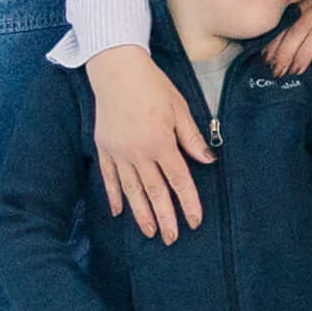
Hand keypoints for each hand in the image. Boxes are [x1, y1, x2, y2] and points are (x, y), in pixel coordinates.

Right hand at [87, 42, 216, 238]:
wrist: (117, 71)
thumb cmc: (153, 87)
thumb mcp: (180, 108)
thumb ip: (192, 138)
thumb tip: (208, 161)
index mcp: (161, 143)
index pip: (178, 180)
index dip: (188, 202)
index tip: (195, 221)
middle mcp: (138, 153)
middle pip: (154, 192)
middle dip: (164, 217)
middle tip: (171, 239)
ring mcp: (118, 153)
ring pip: (131, 190)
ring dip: (140, 213)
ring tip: (149, 232)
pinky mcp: (104, 149)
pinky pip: (110, 177)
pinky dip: (114, 195)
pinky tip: (118, 211)